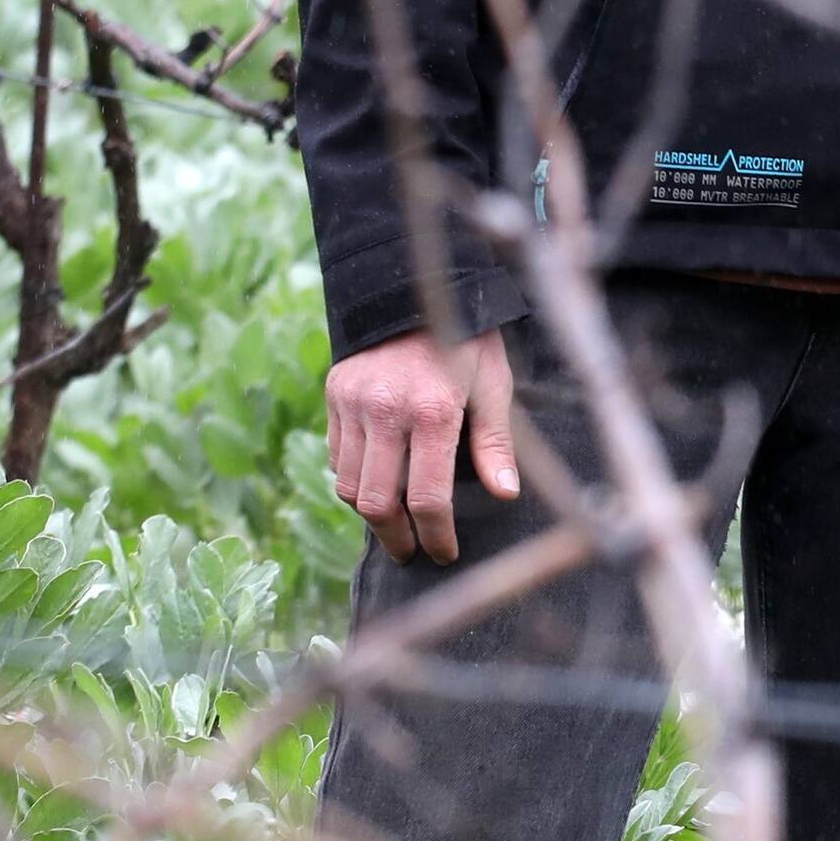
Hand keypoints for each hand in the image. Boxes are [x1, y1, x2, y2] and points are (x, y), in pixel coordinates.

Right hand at [325, 326, 518, 564]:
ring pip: (349, 485)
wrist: (413, 288)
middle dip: (396, 538)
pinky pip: (338, 456)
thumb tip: (505, 493)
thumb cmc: (467, 339)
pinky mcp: (334, 396)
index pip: (428, 498)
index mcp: (431, 411)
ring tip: (395, 525)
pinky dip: (355, 478)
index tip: (445, 553)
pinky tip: (379, 482)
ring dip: (372, 513)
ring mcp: (353, 404)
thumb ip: (495, 441)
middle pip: (378, 503)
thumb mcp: (493, 383)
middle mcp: (385, 411)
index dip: (436, 536)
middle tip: (413, 552)